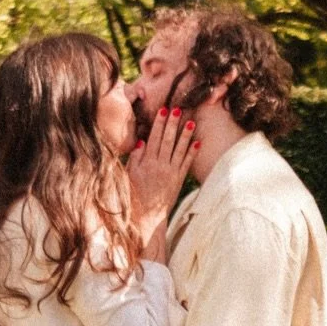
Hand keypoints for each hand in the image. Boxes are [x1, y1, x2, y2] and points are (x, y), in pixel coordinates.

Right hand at [128, 105, 196, 245]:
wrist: (145, 216)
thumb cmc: (134, 194)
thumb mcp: (129, 175)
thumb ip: (135, 158)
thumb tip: (141, 141)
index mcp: (146, 162)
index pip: (154, 138)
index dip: (159, 124)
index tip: (163, 111)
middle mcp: (159, 166)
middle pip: (167, 140)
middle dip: (173, 124)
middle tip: (178, 109)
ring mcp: (170, 173)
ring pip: (179, 150)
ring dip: (185, 135)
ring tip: (191, 122)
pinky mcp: (178, 181)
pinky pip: (186, 164)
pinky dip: (192, 153)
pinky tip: (197, 142)